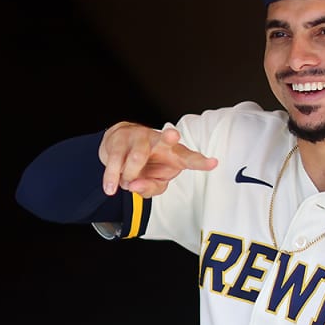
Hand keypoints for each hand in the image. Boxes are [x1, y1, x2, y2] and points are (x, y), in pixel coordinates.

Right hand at [99, 122, 216, 196]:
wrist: (117, 146)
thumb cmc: (142, 166)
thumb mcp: (151, 183)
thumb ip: (148, 188)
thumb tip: (134, 185)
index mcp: (173, 153)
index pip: (189, 158)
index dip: (200, 162)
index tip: (213, 163)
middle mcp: (158, 141)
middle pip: (164, 139)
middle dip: (168, 137)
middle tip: (172, 135)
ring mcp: (138, 137)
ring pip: (136, 158)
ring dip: (129, 176)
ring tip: (126, 181)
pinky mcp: (120, 139)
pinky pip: (115, 162)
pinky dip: (112, 178)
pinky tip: (110, 188)